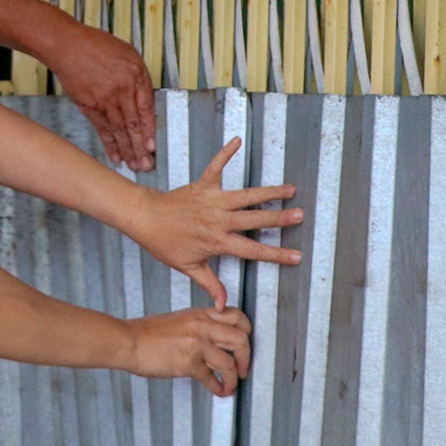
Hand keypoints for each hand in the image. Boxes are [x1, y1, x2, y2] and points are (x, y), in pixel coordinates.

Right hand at [44, 21, 156, 170]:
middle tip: (147, 165)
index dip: (150, 131)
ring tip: (134, 166)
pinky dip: (109, 144)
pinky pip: (102, 129)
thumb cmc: (97, 46)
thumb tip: (146, 102)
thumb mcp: (128, 55)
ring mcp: (105, 100)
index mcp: (136, 76)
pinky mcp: (89, 106)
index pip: (147, 110)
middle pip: (134, 124)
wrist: (68, 46)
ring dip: (127, 151)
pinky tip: (115, 156)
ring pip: (119, 131)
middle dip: (141, 148)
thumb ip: (139, 78)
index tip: (153, 147)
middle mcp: (122, 90)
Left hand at [125, 138, 302, 305]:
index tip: (295, 256)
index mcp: (217, 241)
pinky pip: (215, 166)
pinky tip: (237, 140)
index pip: (252, 250)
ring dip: (267, 191)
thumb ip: (210, 284)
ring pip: (244, 195)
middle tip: (300, 215)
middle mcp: (219, 219)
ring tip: (289, 188)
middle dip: (279, 217)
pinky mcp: (202, 185)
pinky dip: (225, 153)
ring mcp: (212, 200)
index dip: (275, 254)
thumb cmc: (165, 244)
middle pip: (254, 219)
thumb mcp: (188, 267)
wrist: (145, 219)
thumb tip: (222, 305)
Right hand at [125, 306, 252, 396]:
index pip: (237, 317)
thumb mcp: (179, 321)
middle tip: (243, 369)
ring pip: (230, 361)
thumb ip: (198, 328)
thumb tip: (213, 343)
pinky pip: (212, 377)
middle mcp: (202, 326)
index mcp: (200, 314)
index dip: (247, 332)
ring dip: (234, 377)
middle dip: (246, 358)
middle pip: (241, 339)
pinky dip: (219, 387)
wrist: (129, 341)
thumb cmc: (147, 333)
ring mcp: (197, 344)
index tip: (245, 344)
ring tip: (232, 384)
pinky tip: (219, 390)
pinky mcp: (189, 363)